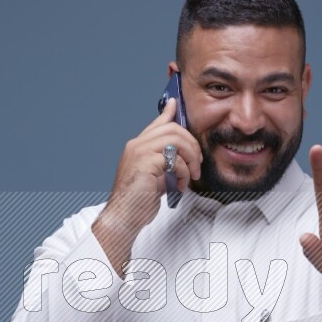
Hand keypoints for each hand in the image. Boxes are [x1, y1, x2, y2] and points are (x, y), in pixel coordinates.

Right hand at [92, 97, 202, 274]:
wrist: (123, 217)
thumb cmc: (137, 202)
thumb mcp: (155, 179)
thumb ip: (165, 166)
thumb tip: (180, 161)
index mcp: (137, 148)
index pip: (156, 124)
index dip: (168, 113)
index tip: (175, 104)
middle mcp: (137, 146)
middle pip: (172, 129)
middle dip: (192, 144)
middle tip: (198, 163)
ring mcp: (140, 153)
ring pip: (176, 139)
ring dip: (191, 157)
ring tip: (191, 175)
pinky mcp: (146, 163)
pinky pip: (175, 159)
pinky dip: (183, 172)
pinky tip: (180, 185)